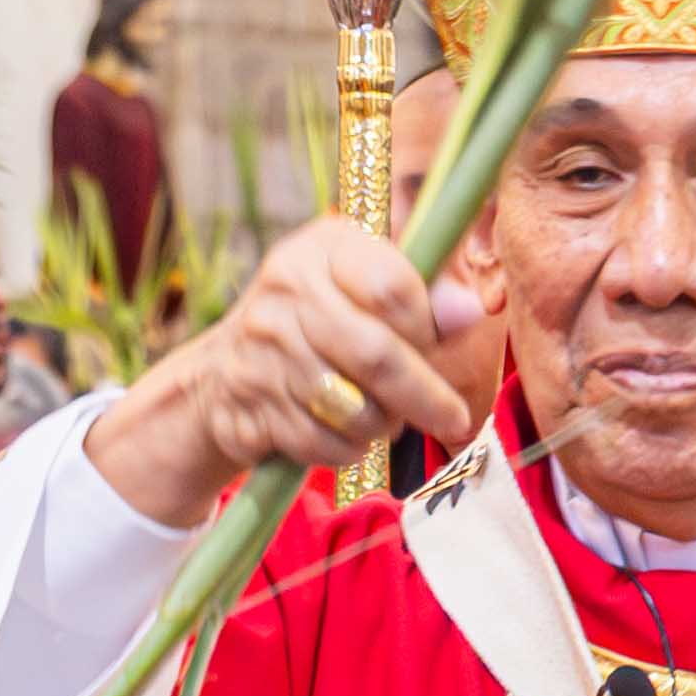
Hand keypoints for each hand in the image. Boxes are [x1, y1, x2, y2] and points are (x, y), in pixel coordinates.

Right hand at [84, 214, 478, 526]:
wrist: (226, 373)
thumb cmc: (325, 325)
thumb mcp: (371, 292)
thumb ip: (428, 300)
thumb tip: (470, 311)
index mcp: (325, 247)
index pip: (393, 286)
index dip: (427, 327)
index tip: (438, 348)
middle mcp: (285, 288)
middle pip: (376, 354)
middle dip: (424, 395)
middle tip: (452, 417)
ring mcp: (260, 348)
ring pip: (353, 407)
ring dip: (385, 423)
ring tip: (386, 415)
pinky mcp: (248, 404)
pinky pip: (323, 442)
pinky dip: (349, 447)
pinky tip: (346, 430)